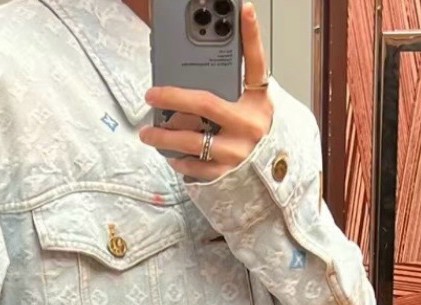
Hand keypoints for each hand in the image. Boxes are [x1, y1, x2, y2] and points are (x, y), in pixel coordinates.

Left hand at [139, 2, 272, 181]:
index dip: (251, 35)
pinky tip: (169, 154)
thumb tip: (202, 62)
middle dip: (173, 98)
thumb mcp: (253, 103)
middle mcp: (249, 125)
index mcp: (257, 102)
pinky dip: (179, 160)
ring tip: (148, 133)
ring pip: (192, 141)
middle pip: (205, 105)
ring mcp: (237, 151)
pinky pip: (195, 166)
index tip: (244, 9)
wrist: (272, 171)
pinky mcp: (226, 173)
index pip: (255, 63)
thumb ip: (233, 83)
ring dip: (165, 137)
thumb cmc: (255, 130)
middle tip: (152, 95)